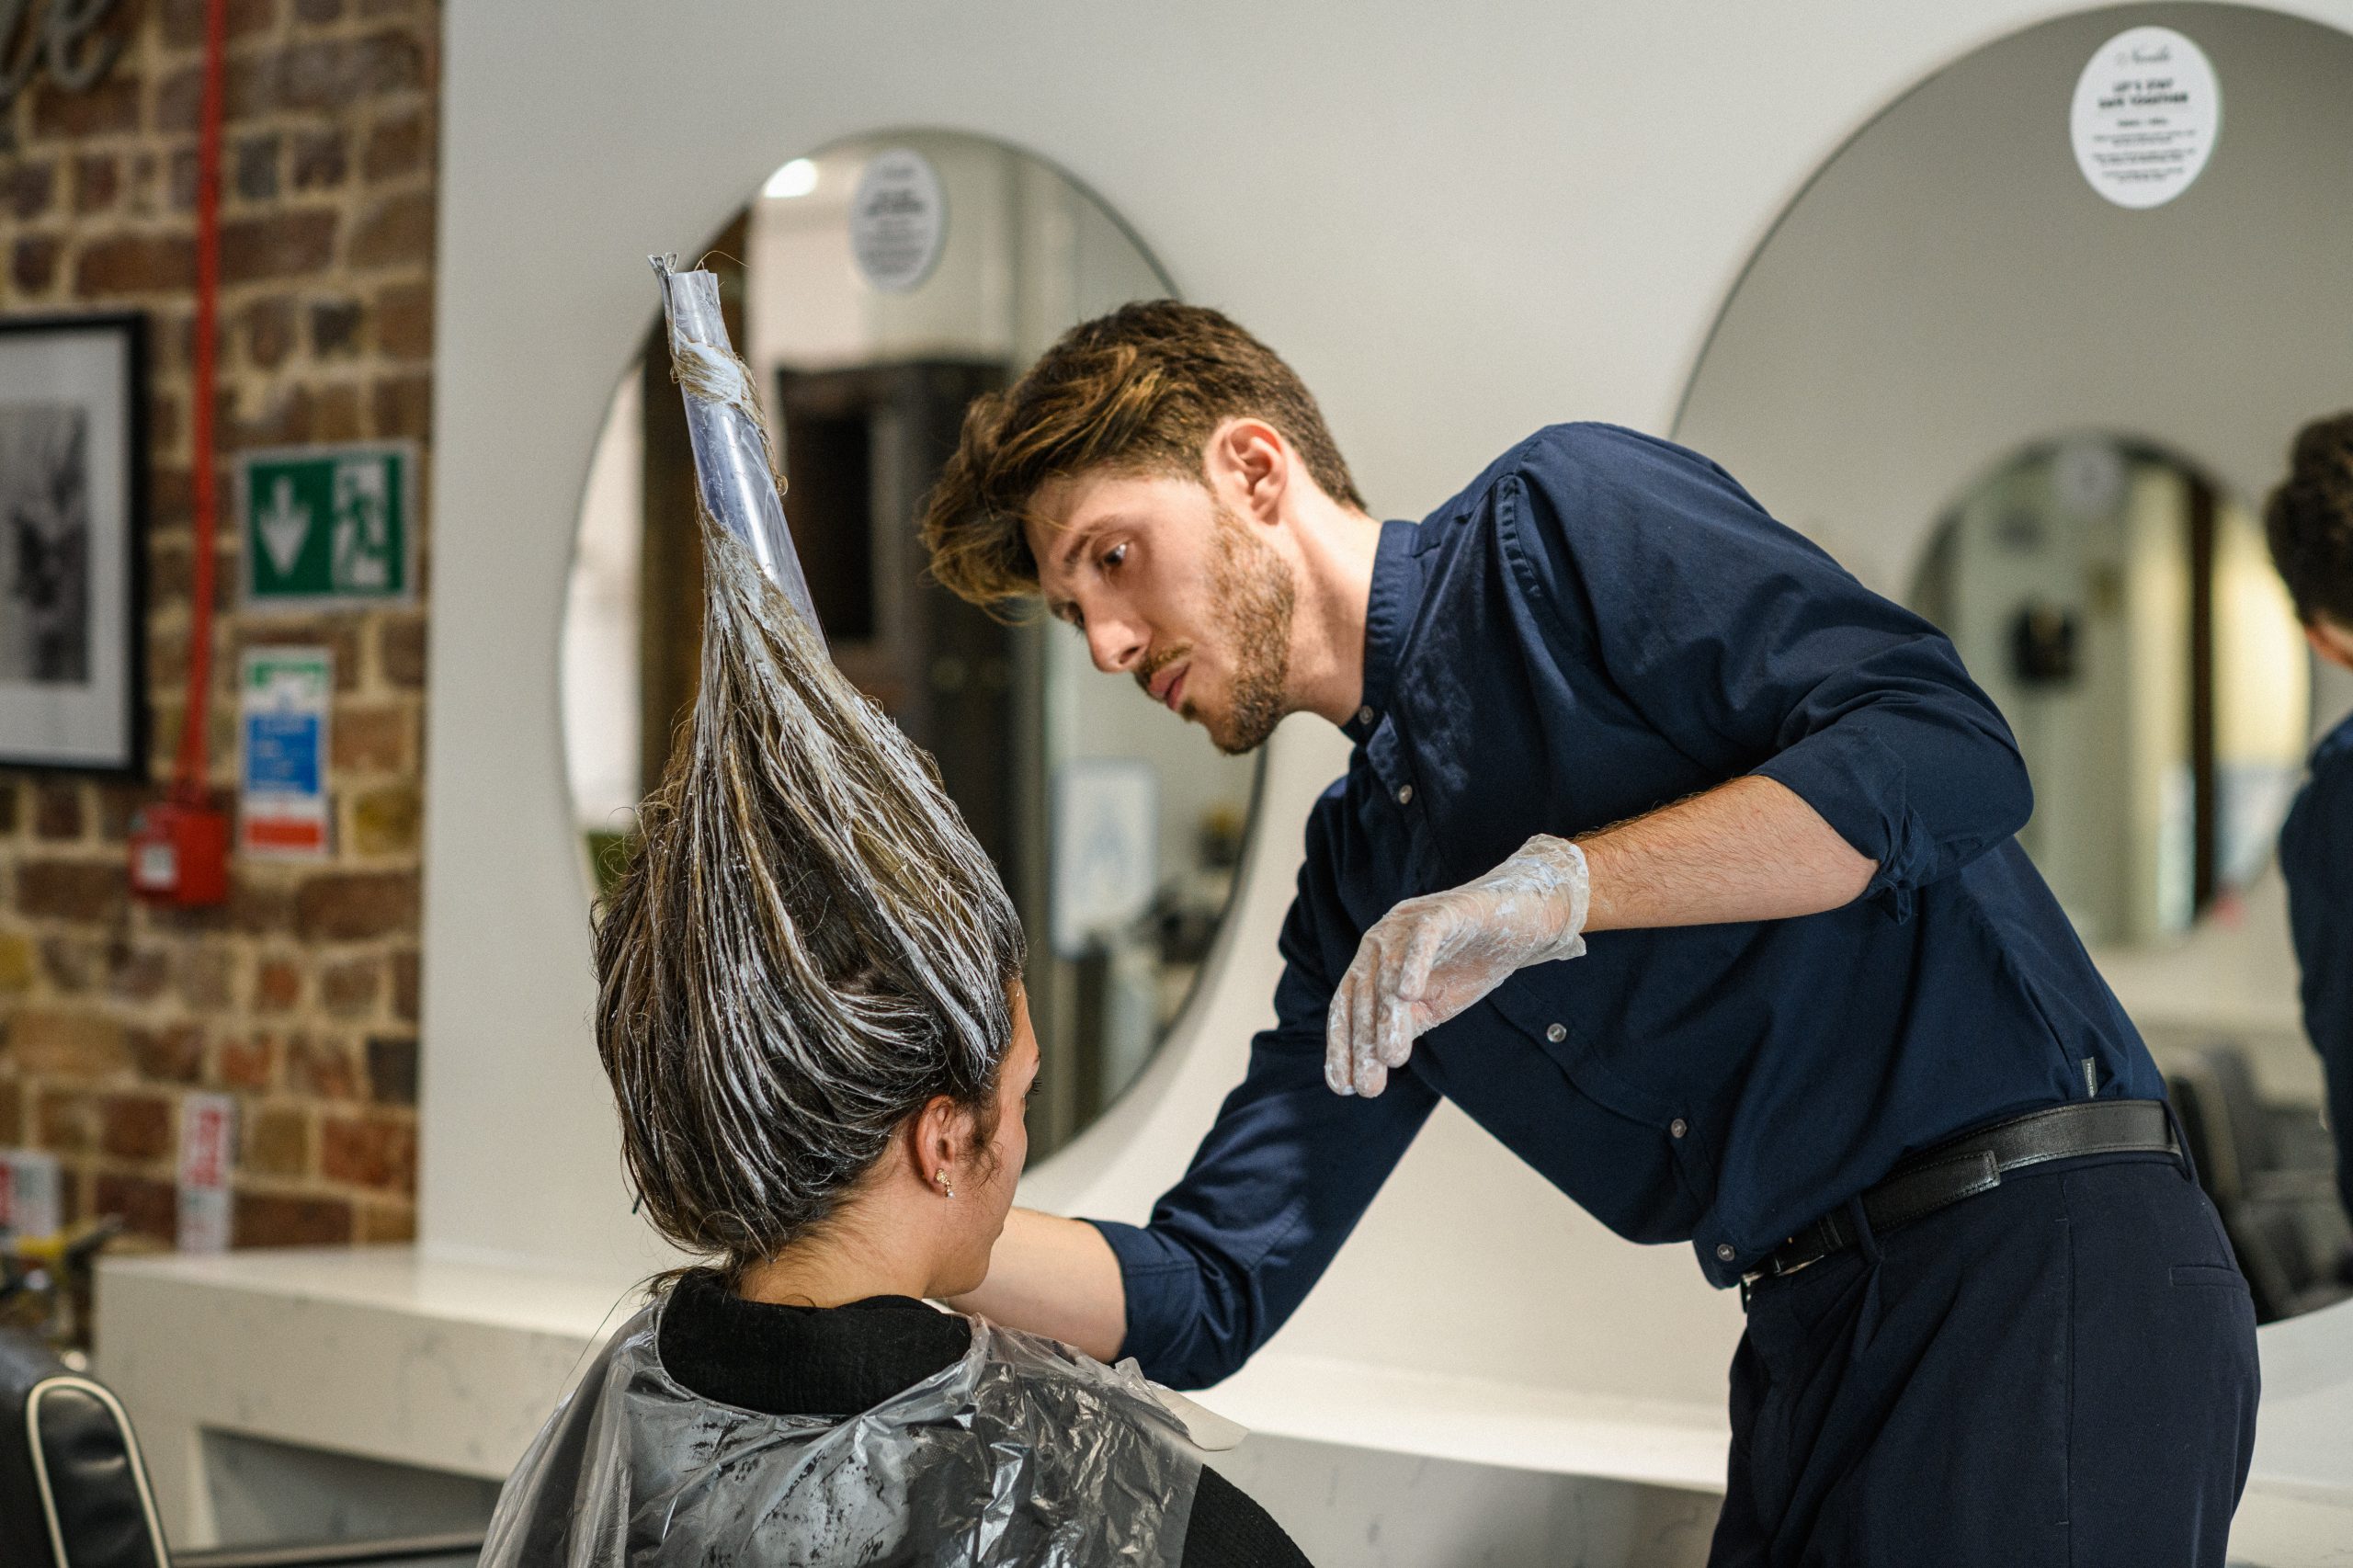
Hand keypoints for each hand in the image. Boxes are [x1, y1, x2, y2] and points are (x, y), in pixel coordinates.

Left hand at [1325, 835, 1589, 1096]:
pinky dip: (1414, 962)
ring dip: (1388, 1016)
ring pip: (1389, 970)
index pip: (1348, 1005)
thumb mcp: (1433, 1005)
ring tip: (1393, 1058)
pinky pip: (1424, 936)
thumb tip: (1376, 1062)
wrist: (1524, 920)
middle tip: (1369, 1088)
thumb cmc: (1472, 963)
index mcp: (1374, 961)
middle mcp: (1384, 938)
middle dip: (1363, 1042)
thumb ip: (1404, 1025)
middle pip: (1364, 993)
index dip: (1343, 1046)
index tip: (1343, 1088)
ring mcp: (1411, 921)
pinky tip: (1409, 994)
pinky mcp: (1446, 910)